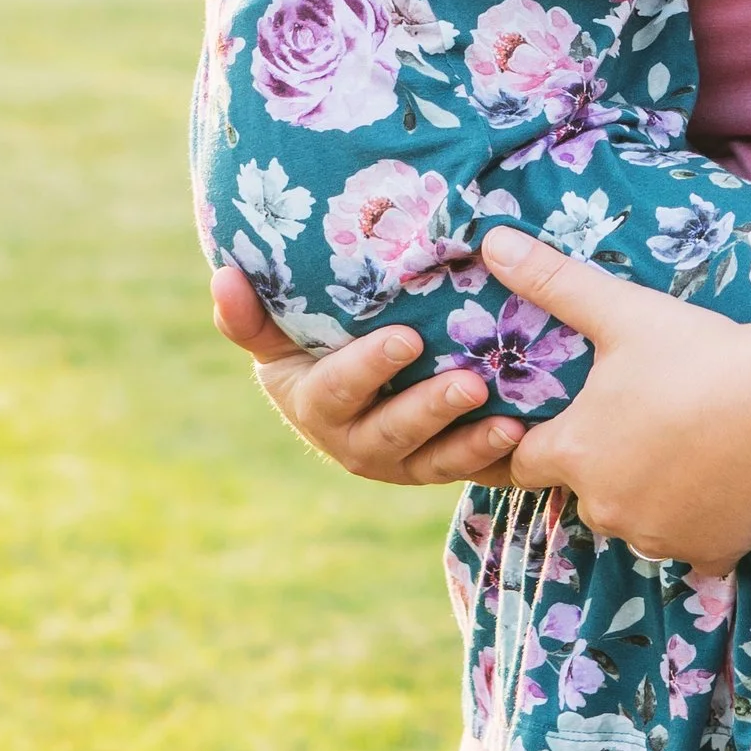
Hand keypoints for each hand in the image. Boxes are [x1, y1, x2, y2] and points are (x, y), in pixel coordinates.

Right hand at [210, 261, 526, 491]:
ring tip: (509, 422)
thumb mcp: (276, 333)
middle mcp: (355, 444)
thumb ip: (248, 314)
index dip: (369, 369)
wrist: (349, 388)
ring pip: (434, 462)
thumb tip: (222, 277)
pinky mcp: (439, 467)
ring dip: (472, 445)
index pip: (337, 391)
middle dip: (430, 411)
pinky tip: (528, 441)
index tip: (406, 339)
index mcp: (313, 405)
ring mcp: (401, 462)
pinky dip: (498, 462)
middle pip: (391, 435)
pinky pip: (470, 473)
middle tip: (471, 382)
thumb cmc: (310, 344)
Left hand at [475, 228, 750, 568]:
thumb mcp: (619, 310)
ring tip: (684, 448)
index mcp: (574, 452)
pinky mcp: (708, 552)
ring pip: (636, 520)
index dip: (540, 441)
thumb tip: (491, 241)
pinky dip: (699, 523)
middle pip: (585, 494)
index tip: (568, 422)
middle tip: (643, 424)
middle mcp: (605, 506)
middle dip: (603, 468)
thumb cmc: (697, 354)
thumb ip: (551, 282)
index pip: (525, 462)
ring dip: (649, 497)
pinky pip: (691, 544)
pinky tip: (720, 484)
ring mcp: (657, 536)